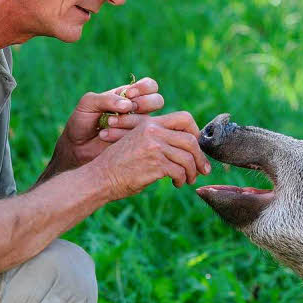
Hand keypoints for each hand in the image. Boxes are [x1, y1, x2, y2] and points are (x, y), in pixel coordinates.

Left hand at [55, 76, 165, 168]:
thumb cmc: (82, 120)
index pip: (150, 86)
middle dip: (144, 104)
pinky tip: (106, 136)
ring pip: (149, 121)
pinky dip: (122, 135)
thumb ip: (107, 99)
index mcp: (129, 96)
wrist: (76, 145)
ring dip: (128, 121)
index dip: (144, 88)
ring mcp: (138, 128)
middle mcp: (138, 110)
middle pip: (157, 101)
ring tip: (108, 124)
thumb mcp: (88, 103)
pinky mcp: (136, 143)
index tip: (129, 94)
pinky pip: (140, 138)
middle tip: (126, 109)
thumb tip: (128, 105)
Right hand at [90, 112, 211, 200]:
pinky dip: (182, 179)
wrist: (100, 177)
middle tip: (202, 169)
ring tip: (188, 180)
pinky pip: (180, 171)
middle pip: (191, 140)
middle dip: (200, 157)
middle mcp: (154, 132)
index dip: (196, 133)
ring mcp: (155, 147)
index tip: (198, 148)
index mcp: (150, 124)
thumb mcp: (136, 142)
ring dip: (192, 171)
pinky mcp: (156, 164)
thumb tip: (184, 147)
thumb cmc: (118, 164)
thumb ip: (157, 139)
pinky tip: (177, 184)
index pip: (184, 118)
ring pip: (188, 157)